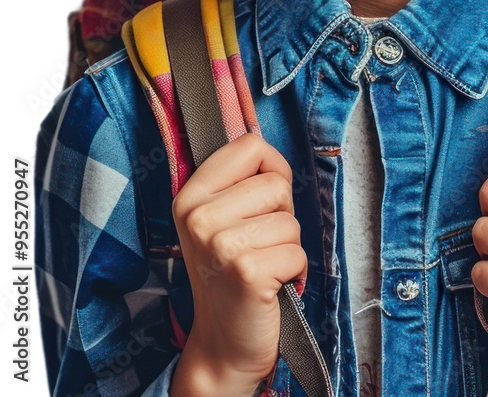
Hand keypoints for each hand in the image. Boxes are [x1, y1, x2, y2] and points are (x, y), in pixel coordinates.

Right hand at [171, 132, 306, 386]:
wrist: (224, 342)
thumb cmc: (233, 273)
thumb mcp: (222, 219)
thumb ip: (240, 181)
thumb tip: (266, 145)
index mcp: (190, 195)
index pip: (249, 146)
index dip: (272, 169)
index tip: (264, 200)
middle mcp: (198, 217)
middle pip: (276, 183)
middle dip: (282, 214)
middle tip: (259, 244)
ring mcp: (219, 244)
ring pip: (290, 219)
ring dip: (288, 246)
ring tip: (262, 264)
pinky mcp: (246, 271)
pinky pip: (297, 252)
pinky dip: (294, 271)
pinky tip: (271, 285)